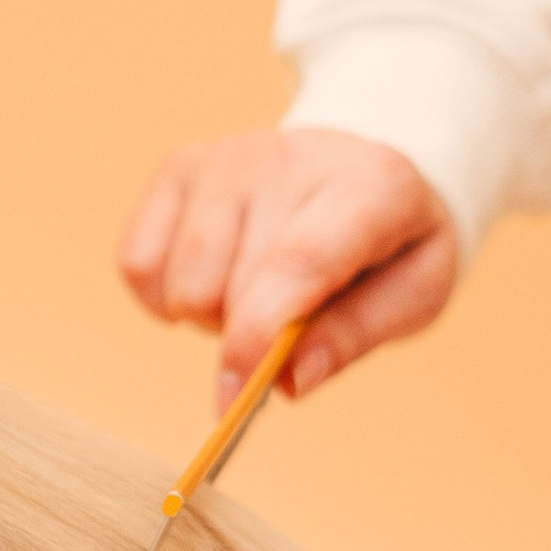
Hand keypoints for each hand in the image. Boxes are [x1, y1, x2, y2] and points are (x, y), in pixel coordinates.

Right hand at [118, 126, 457, 405]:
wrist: (360, 172)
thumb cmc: (389, 244)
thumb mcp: (414, 295)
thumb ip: (354, 337)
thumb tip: (288, 381)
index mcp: (373, 183)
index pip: (300, 259)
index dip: (262, 334)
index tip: (240, 393)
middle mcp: (290, 156)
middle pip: (231, 286)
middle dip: (248, 338)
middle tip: (288, 326)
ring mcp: (226, 157)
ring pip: (182, 282)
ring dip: (209, 317)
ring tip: (252, 295)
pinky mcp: (178, 166)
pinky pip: (136, 263)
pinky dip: (163, 298)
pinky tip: (207, 282)